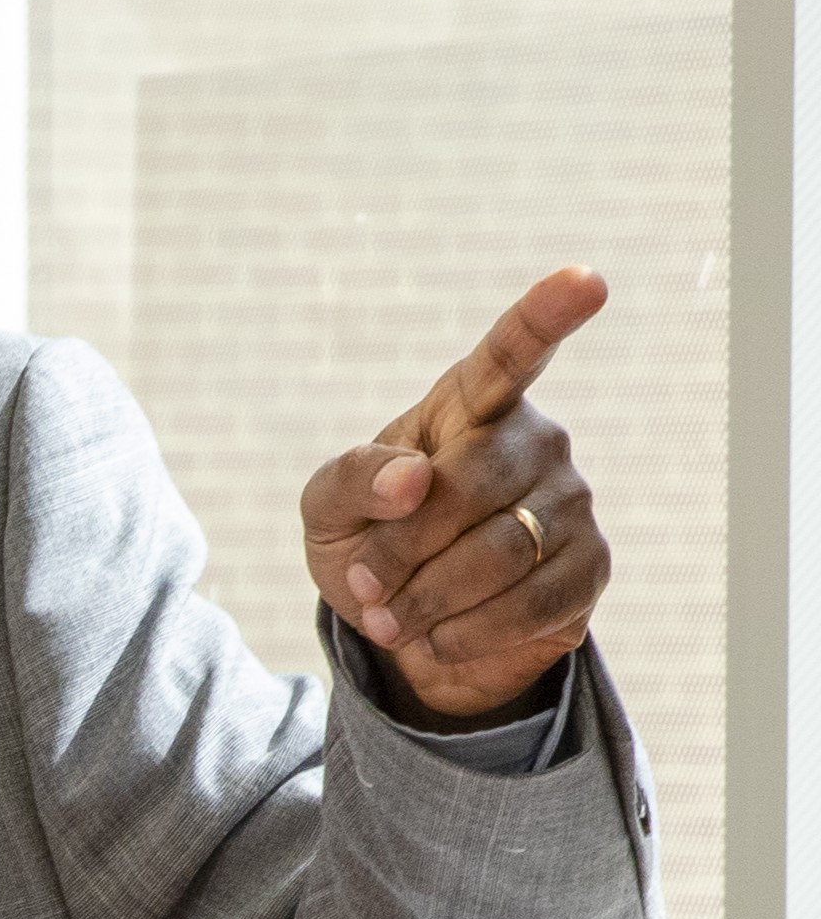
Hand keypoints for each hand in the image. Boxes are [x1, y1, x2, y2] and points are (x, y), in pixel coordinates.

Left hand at [299, 265, 612, 723]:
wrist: (406, 627)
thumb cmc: (369, 542)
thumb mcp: (327, 509)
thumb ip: (352, 478)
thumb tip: (412, 480)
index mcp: (470, 406)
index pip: (511, 353)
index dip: (546, 317)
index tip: (584, 281)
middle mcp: (535, 441)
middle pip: (472, 486)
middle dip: (402, 549)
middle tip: (366, 585)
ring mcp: (572, 500)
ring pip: (502, 553)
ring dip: (426, 600)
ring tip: (392, 615)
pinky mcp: (590, 565)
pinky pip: (529, 605)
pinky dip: (462, 635)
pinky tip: (436, 636)